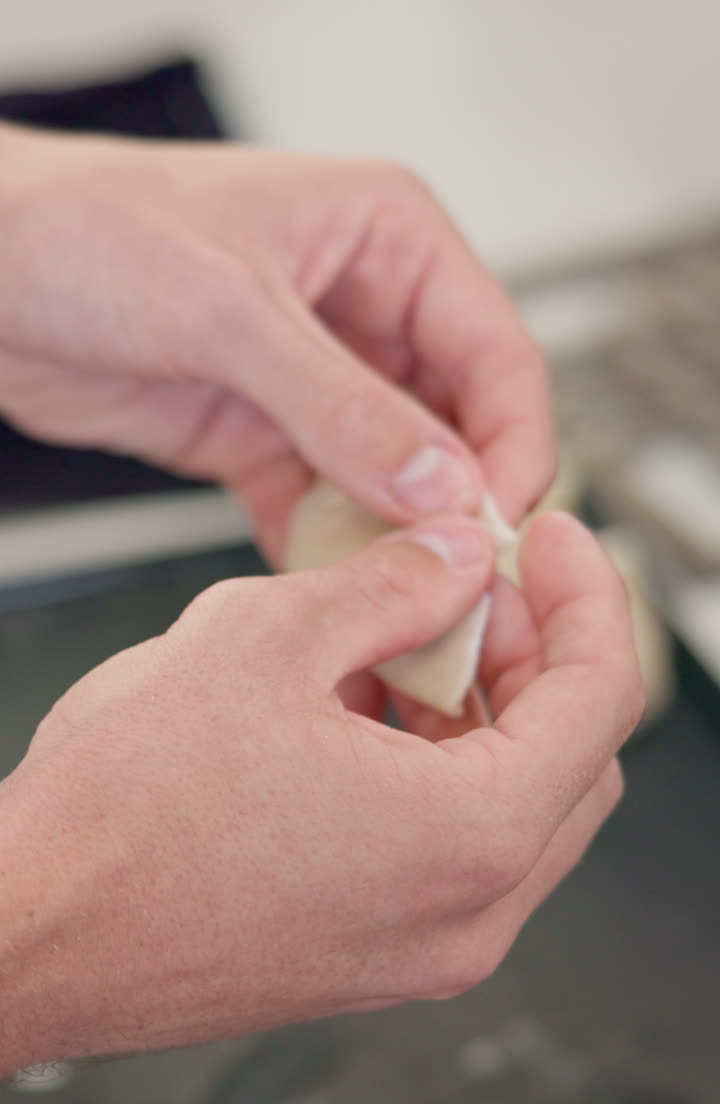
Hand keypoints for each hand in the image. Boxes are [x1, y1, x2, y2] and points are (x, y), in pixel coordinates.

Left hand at [0, 126, 551, 564]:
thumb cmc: (89, 228)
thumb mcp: (231, 310)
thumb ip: (342, 405)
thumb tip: (439, 483)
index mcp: (387, 240)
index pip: (494, 353)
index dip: (512, 443)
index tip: (499, 524)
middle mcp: (364, 313)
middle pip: (456, 424)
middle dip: (457, 503)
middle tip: (458, 579)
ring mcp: (315, 383)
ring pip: (393, 476)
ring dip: (395, 536)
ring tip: (399, 595)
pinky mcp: (264, 437)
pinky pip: (321, 505)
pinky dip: (328, 550)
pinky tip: (330, 585)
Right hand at [0, 513, 641, 1072]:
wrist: (32, 928)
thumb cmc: (123, 814)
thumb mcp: (268, 639)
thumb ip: (393, 585)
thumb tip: (454, 563)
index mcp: (469, 838)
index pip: (601, 697)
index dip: (589, 597)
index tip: (554, 544)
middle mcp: (468, 917)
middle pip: (572, 758)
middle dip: (538, 655)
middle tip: (480, 587)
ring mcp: (423, 951)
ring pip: (515, 808)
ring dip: (485, 712)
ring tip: (408, 640)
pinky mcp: (374, 957)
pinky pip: (451, 852)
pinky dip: (439, 769)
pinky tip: (368, 710)